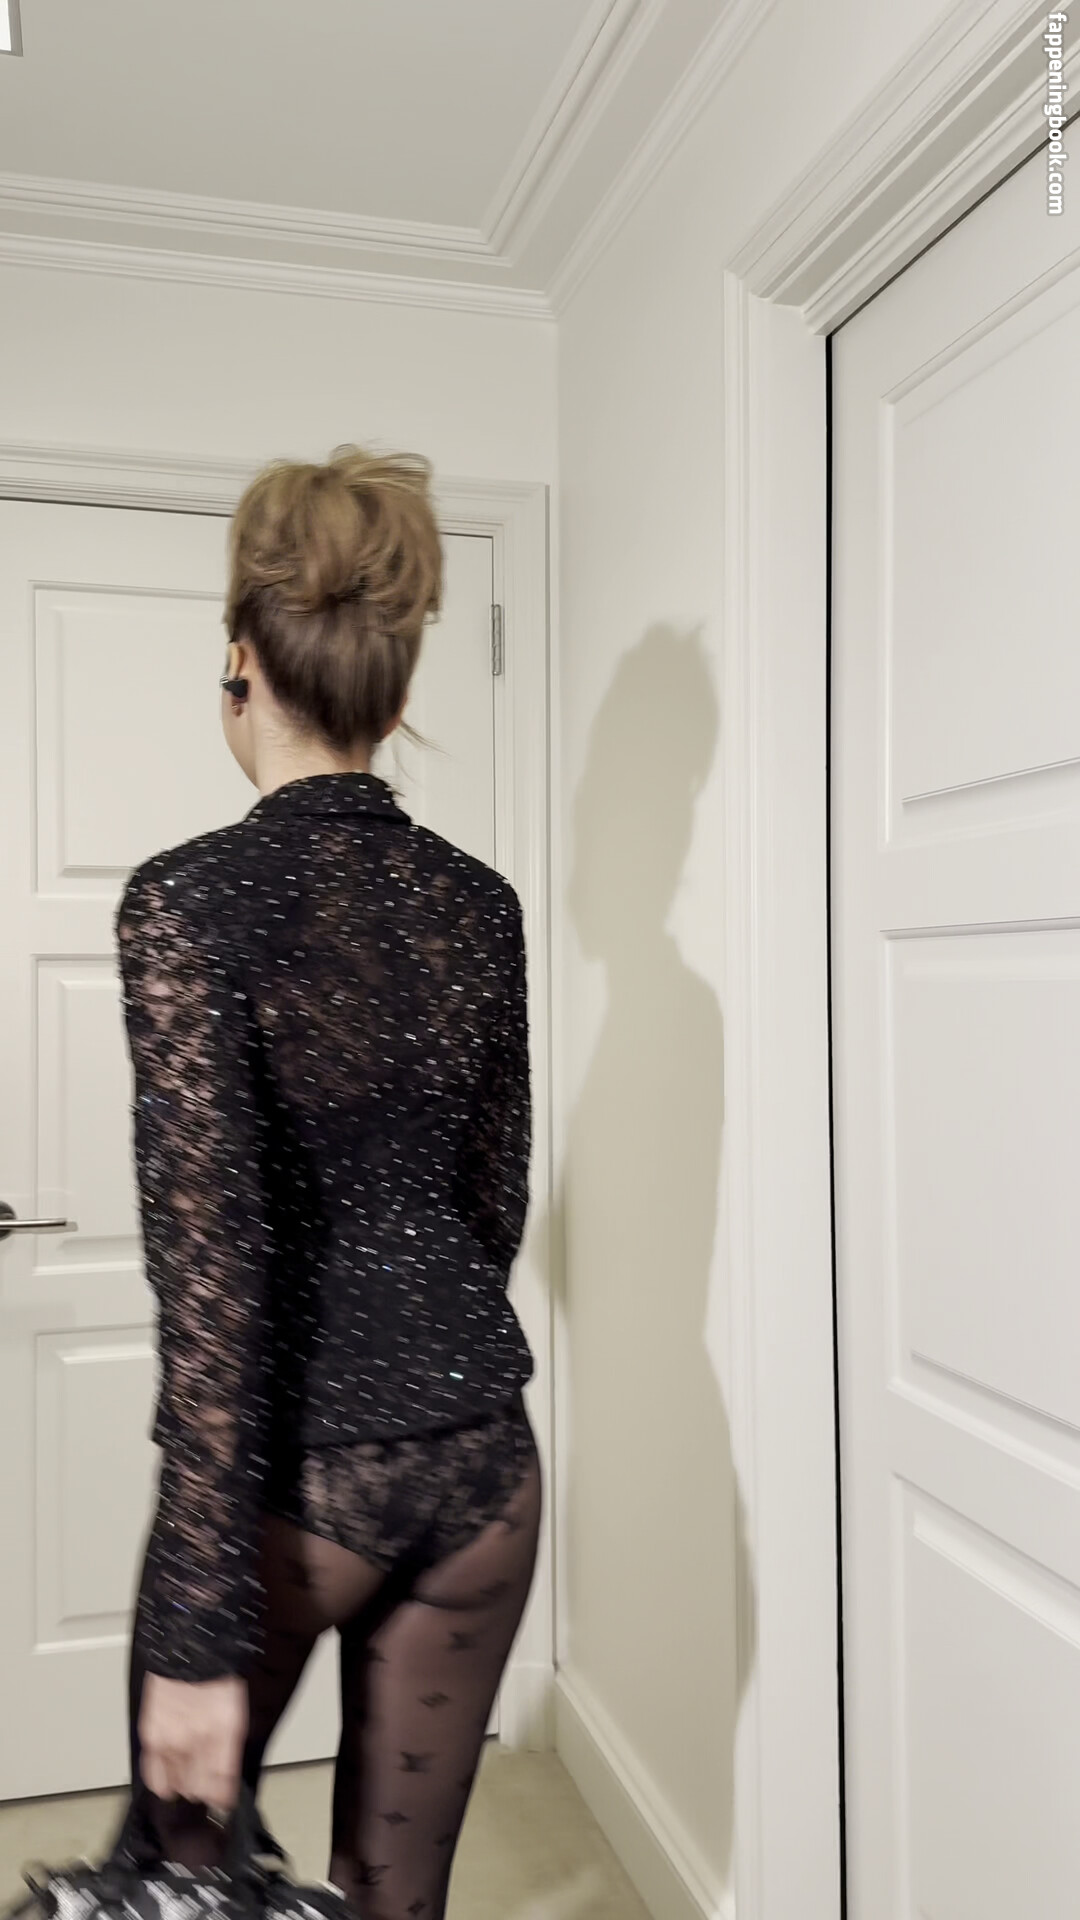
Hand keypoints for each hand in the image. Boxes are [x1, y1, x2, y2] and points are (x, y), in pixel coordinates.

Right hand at [139, 1673, 247, 1810]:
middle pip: (196, 1789)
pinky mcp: (151, 1734)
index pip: (221, 1786)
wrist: (189, 1647)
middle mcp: (196, 1740)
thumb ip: (230, 1746)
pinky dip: (161, 1781)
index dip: (222, 1799)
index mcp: (224, 1734)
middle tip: (204, 1792)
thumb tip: (225, 1776)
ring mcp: (171, 1739)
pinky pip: (153, 1773)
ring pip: (174, 1786)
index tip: (223, 1804)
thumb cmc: (217, 1675)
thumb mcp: (236, 1710)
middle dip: (202, 1793)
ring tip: (187, 1784)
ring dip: (182, 1787)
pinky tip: (167, 1781)